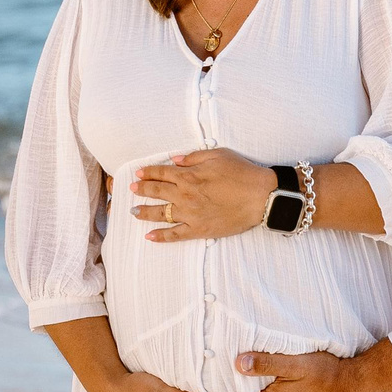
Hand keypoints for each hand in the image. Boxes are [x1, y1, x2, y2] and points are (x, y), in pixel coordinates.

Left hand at [129, 149, 278, 242]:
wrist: (260, 197)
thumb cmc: (241, 173)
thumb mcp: (218, 155)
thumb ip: (193, 157)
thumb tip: (175, 159)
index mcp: (188, 175)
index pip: (162, 173)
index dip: (148, 172)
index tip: (139, 174)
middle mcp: (185, 195)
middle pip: (157, 192)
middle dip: (142, 190)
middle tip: (131, 190)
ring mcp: (190, 214)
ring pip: (160, 214)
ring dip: (145, 212)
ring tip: (133, 212)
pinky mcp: (199, 230)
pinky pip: (175, 235)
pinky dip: (161, 236)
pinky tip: (149, 236)